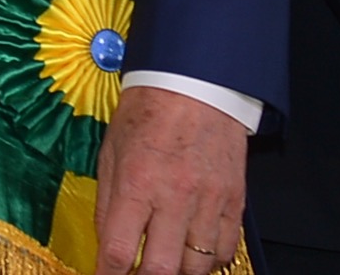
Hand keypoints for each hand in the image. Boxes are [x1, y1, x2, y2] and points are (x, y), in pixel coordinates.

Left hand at [94, 85, 249, 274]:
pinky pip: (226, 250)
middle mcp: (174, 197)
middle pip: (160, 269)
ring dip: (178, 274)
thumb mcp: (110, 152)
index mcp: (136, 183)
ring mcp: (208, 202)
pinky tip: (195, 255)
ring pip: (197, 268)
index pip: (117, 251)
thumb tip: (106, 243)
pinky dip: (210, 262)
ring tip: (165, 265)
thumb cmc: (149, 112)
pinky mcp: (234, 201)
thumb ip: (107, 202)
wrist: (194, 84)